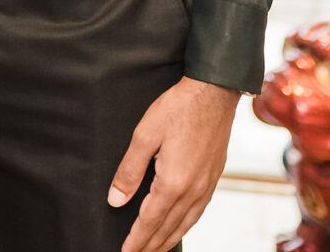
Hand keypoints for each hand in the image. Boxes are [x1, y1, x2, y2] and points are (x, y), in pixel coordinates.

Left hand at [110, 75, 238, 251]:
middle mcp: (193, 190)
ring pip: (185, 224)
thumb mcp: (144, 135)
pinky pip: (198, 212)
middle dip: (151, 245)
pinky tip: (179, 226)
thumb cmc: (178, 109)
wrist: (213, 94)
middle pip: (168, 228)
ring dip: (168, 240)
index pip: (150, 220)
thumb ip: (129, 171)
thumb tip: (116, 200)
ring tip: (154, 249)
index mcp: (173, 182)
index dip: (136, 239)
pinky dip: (185, 226)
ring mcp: (206, 186)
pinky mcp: (213, 178)